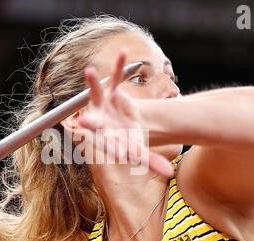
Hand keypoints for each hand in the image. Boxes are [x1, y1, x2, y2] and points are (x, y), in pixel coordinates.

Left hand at [76, 52, 173, 176]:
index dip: (115, 148)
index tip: (122, 154)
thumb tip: (168, 174)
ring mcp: (102, 105)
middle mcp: (99, 122)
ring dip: (94, 83)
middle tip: (84, 121)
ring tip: (90, 71)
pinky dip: (118, 67)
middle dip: (91, 122)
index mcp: (105, 139)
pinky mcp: (109, 92)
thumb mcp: (138, 151)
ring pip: (96, 94)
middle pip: (95, 123)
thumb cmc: (126, 139)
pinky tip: (124, 53)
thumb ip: (150, 161)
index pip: (108, 145)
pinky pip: (114, 78)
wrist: (119, 125)